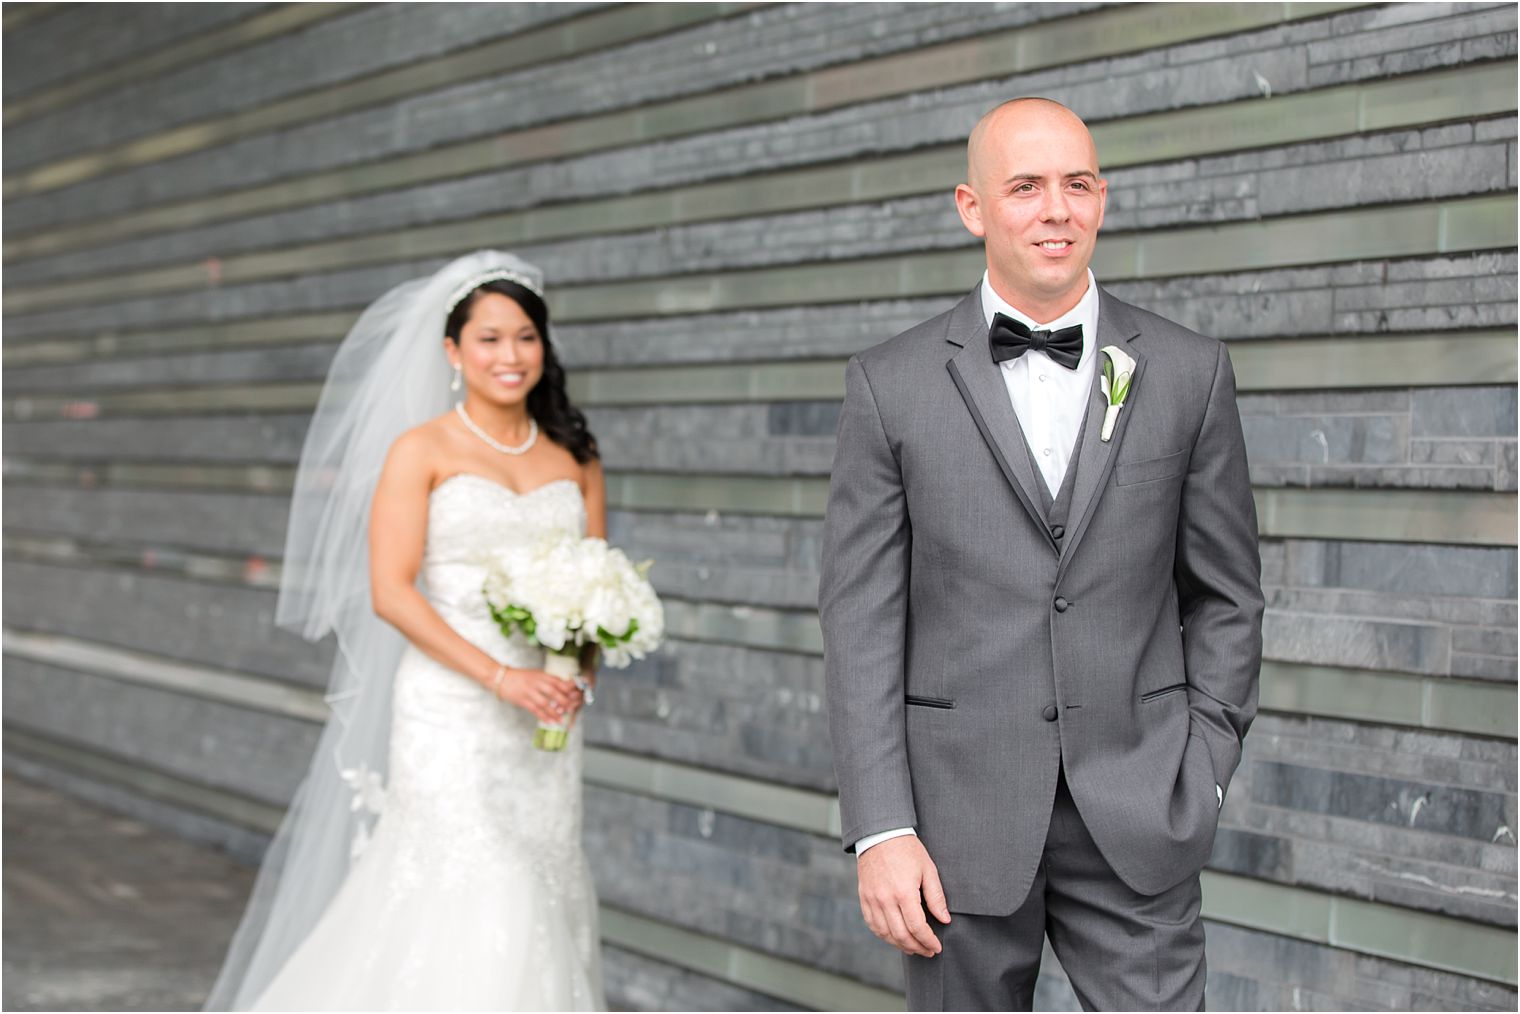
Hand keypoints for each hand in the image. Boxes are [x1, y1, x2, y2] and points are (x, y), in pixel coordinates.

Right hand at [496, 668, 582, 724]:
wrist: (501, 678)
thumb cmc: (521, 677)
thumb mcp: (536, 674)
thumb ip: (548, 680)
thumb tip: (563, 688)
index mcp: (541, 675)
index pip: (557, 681)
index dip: (567, 689)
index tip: (575, 696)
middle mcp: (536, 682)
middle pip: (553, 692)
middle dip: (563, 701)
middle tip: (571, 709)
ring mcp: (529, 692)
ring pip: (544, 703)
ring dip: (554, 713)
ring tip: (561, 720)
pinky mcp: (522, 700)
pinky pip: (535, 710)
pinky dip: (543, 717)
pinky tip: (550, 722)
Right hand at [856, 835, 950, 956]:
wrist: (879, 835)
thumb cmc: (907, 850)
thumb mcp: (928, 869)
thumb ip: (936, 897)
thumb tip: (945, 920)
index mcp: (904, 892)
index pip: (917, 927)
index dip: (928, 941)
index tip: (936, 947)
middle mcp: (885, 899)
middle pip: (901, 935)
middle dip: (917, 947)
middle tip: (928, 951)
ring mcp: (872, 900)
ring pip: (885, 934)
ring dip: (900, 945)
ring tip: (913, 948)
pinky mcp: (864, 898)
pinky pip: (872, 925)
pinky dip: (884, 935)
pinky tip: (894, 937)